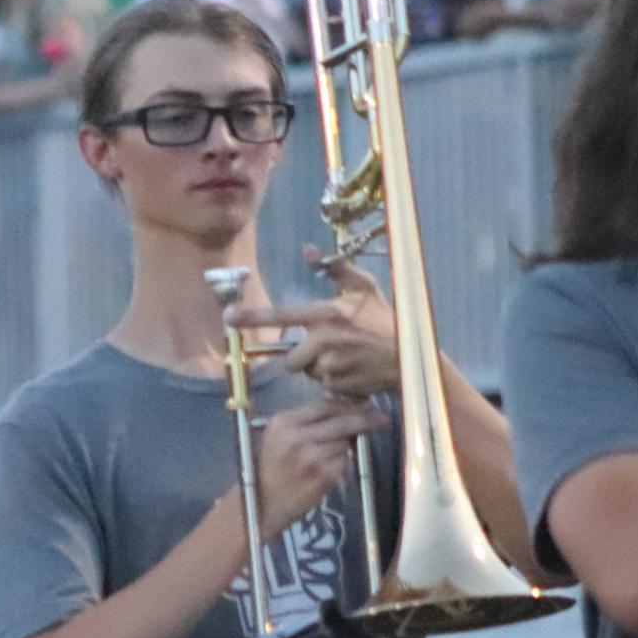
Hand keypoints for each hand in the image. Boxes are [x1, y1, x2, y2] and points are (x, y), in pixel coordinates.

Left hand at [226, 246, 397, 399]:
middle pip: (291, 358)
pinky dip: (334, 382)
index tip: (227, 318)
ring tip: (345, 360)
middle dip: (305, 358)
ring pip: (307, 372)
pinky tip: (352, 372)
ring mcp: (330, 364)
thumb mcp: (364, 288)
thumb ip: (336, 269)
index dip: (252, 316)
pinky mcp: (337, 384)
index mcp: (325, 314)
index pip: (281, 315)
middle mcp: (323, 339)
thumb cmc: (386, 320)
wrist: (410, 357)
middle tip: (332, 349)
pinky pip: (323, 386)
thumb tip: (309, 251)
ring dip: (320, 370)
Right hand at [252, 396, 386, 537]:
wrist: (262, 502)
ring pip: (345, 441)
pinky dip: (342, 462)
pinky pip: (344, 461)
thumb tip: (344, 408)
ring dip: (348, 444)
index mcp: (283, 421)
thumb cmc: (271, 466)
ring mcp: (311, 456)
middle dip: (365, 418)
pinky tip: (328, 467)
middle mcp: (296, 436)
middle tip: (381, 419)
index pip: (325, 405)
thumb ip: (305, 421)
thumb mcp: (278, 436)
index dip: (348, 404)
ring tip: (335, 451)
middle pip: (341, 420)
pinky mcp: (323, 474)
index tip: (365, 404)